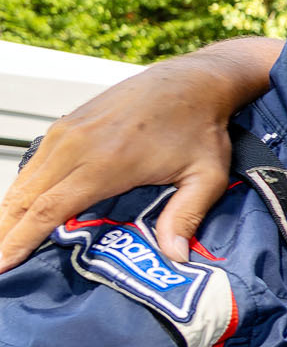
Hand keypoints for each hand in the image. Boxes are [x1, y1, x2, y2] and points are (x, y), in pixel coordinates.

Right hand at [0, 40, 277, 270]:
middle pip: (25, 198)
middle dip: (4, 232)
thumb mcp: (206, 176)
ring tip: (1, 243)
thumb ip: (186, 216)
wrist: (193, 81)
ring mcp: (67, 132)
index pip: (49, 210)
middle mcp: (76, 146)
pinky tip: (19, 211)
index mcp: (105, 163)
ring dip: (8, 212)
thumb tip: (174, 257)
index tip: (2, 265)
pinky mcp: (67, 124)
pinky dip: (22, 190)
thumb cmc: (202, 130)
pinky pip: (34, 163)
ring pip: (24, 180)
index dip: (21, 239)